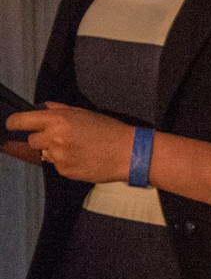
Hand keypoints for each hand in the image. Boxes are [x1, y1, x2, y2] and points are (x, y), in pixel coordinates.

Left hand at [10, 103, 137, 181]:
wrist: (130, 153)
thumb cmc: (110, 131)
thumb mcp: (85, 113)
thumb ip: (60, 110)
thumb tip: (44, 108)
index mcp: (58, 120)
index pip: (21, 121)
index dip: (14, 124)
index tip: (13, 126)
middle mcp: (54, 138)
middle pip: (32, 141)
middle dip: (42, 140)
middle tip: (61, 139)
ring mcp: (59, 156)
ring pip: (45, 155)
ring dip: (55, 152)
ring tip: (77, 150)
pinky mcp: (66, 171)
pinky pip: (57, 166)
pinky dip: (66, 163)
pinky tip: (83, 159)